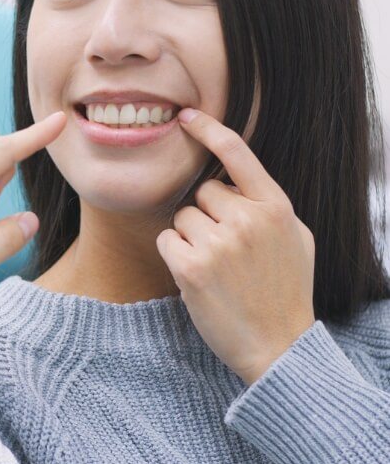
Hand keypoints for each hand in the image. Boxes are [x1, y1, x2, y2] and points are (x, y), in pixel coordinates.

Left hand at [156, 108, 314, 385]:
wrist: (278, 346)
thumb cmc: (287, 291)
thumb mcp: (296, 239)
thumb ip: (268, 206)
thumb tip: (237, 182)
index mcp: (276, 207)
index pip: (237, 153)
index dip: (209, 130)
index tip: (186, 117)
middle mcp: (248, 219)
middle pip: (202, 192)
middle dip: (207, 215)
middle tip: (225, 249)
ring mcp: (219, 243)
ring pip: (182, 217)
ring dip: (191, 237)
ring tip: (215, 267)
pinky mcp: (191, 268)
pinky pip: (167, 240)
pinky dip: (175, 255)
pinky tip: (198, 277)